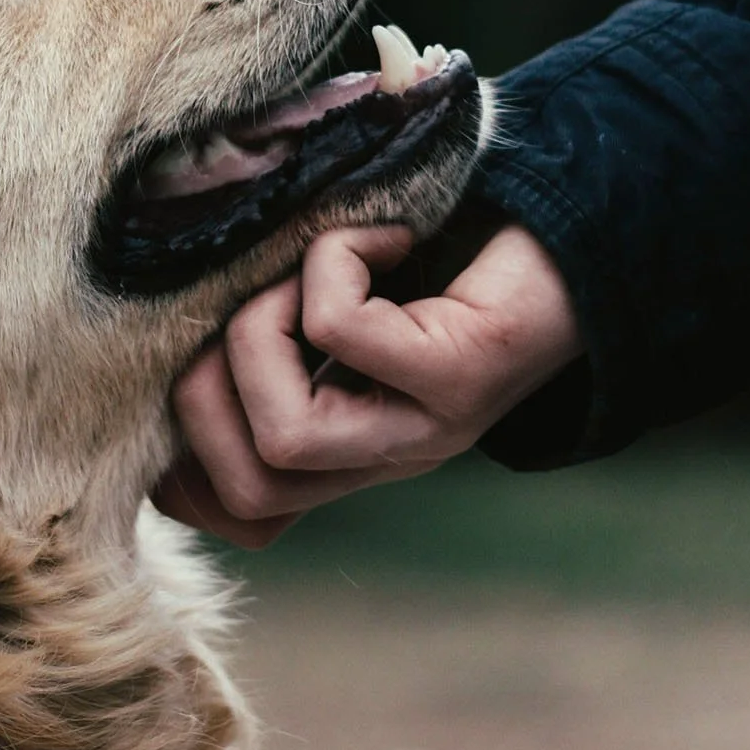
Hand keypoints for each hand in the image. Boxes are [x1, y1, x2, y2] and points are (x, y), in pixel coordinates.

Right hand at [156, 222, 582, 546]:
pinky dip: (331, 261)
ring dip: (257, 333)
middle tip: (248, 302)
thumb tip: (169, 316)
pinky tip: (382, 236)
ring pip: (283, 436)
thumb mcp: (351, 309)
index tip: (184, 370)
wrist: (581, 231)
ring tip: (305, 272)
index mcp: (352, 451)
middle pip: (247, 486)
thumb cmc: (453, 258)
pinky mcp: (462, 374)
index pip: (247, 517)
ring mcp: (427, 426)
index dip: (187, 466)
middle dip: (203, 386)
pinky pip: (341, 330)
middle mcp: (387, 455)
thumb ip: (278, 335)